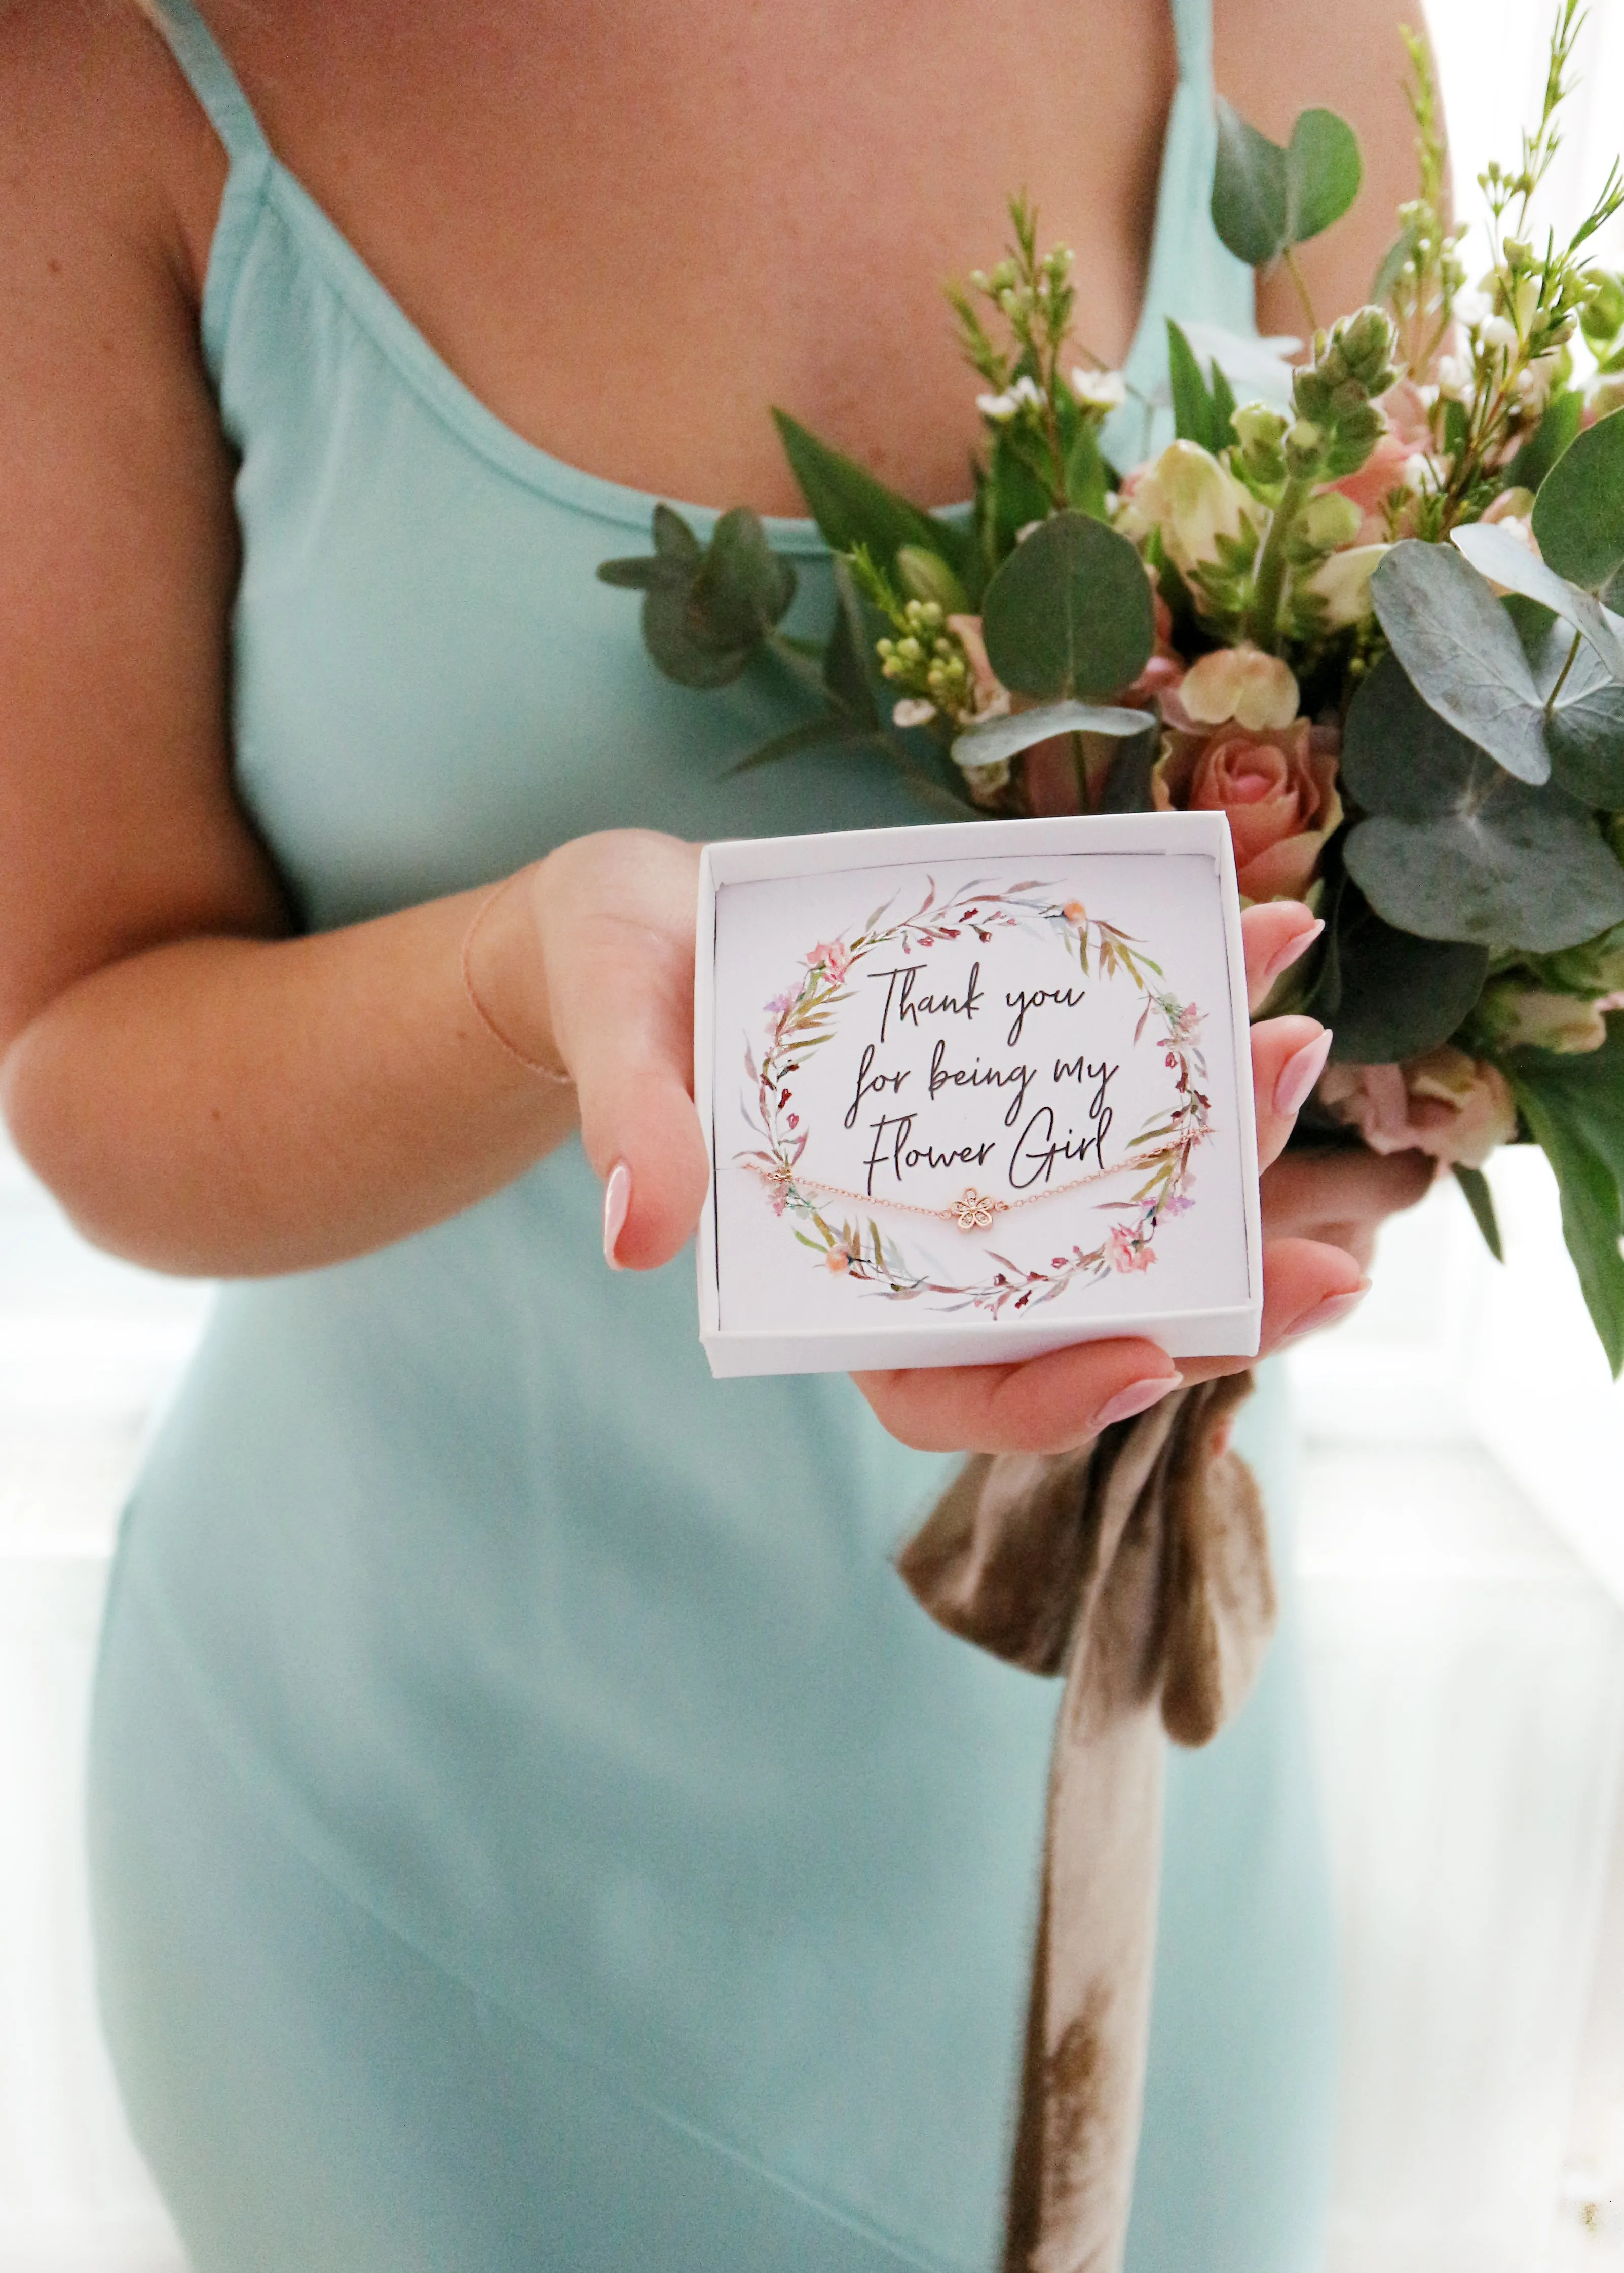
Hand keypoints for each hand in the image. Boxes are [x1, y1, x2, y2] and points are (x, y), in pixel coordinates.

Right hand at [534, 836, 1418, 1459]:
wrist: (642, 913)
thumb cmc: (611, 981)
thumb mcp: (610, 1027)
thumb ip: (631, 1124)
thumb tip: (635, 1231)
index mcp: (828, 1272)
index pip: (944, 1388)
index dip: (1045, 1402)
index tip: (1145, 1365)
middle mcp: (926, 1228)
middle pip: (1082, 1302)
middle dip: (1212, 1296)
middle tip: (1325, 1267)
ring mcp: (981, 1148)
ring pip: (1129, 1188)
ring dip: (1234, 1140)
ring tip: (1299, 1048)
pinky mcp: (1013, 1060)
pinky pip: (1120, 1059)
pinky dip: (1196, 1007)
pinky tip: (1267, 933)